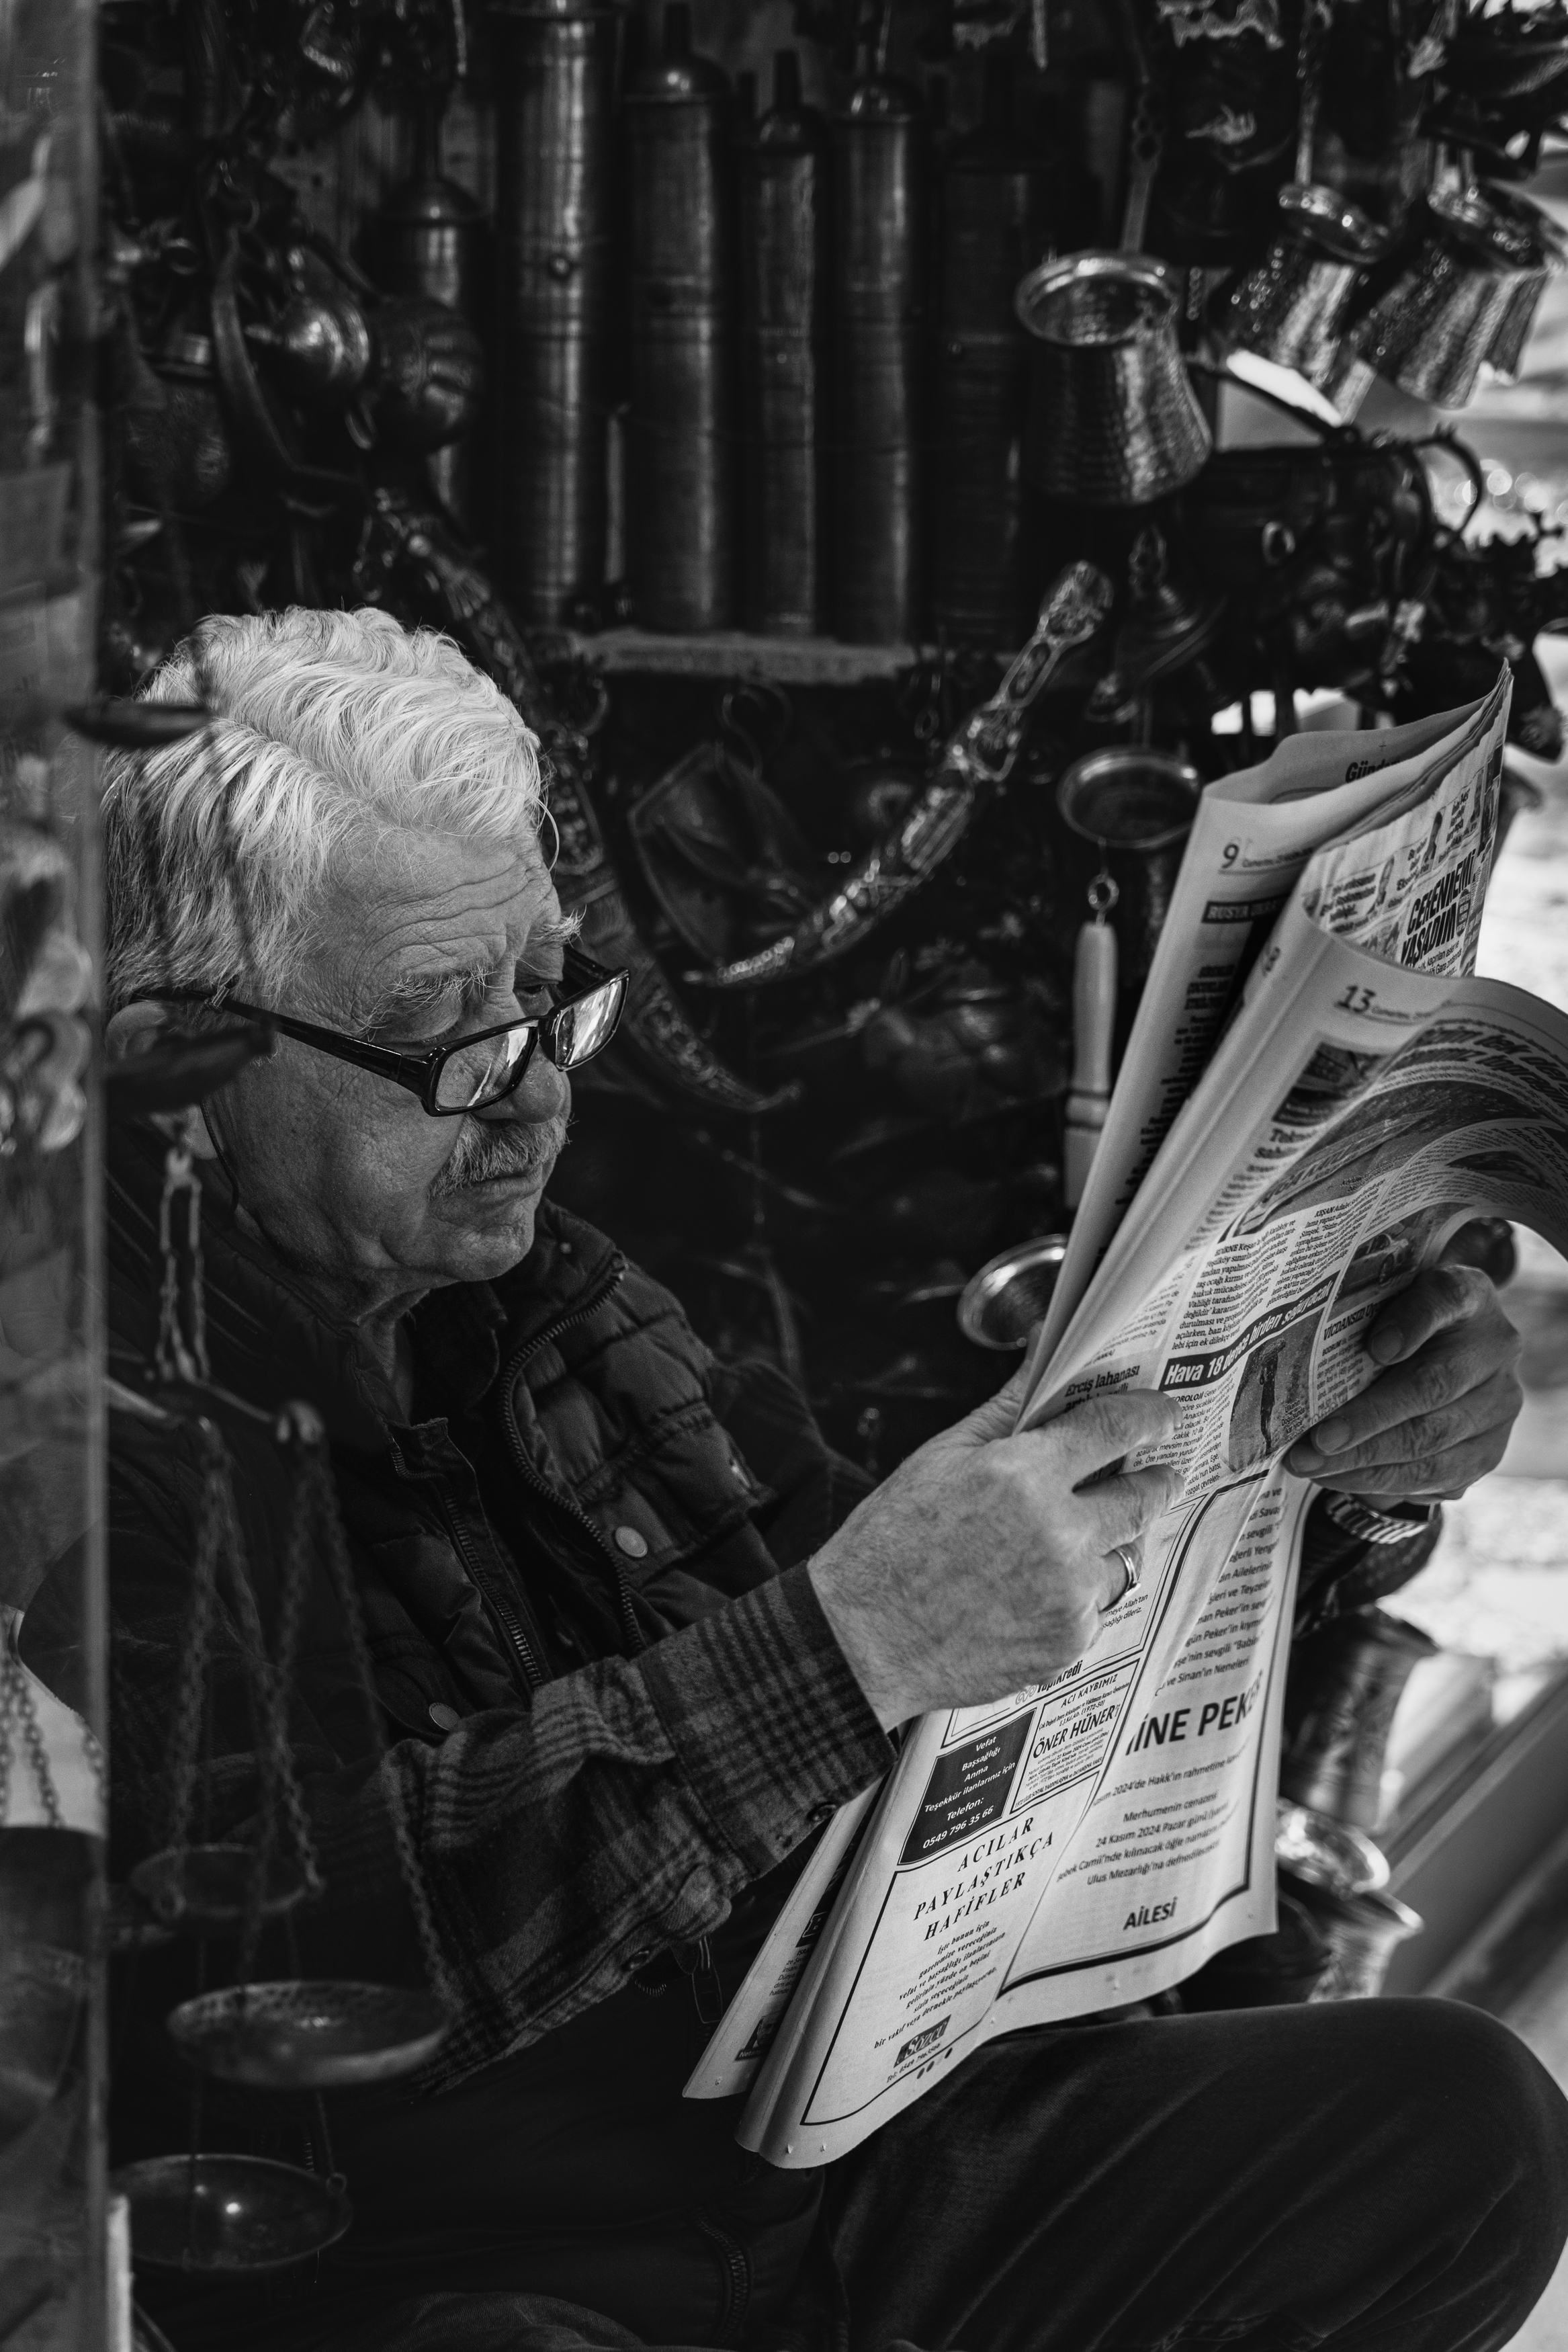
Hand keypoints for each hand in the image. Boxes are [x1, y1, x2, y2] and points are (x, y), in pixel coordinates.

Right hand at [808, 1377, 1180, 1729]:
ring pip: (1121, 1556)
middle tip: (1158, 1475)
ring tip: (1058, 1549)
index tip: (1163, 1414)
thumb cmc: (892, 1541)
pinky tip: (1028, 1596)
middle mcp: (1060, 1533)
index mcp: (1025, 1474)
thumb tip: (1044, 1356)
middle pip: (1145, 1495)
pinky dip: (1074, 1597)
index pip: (1115, 1428)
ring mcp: (1069, 1593)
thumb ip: (1005, 1410)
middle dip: (1157, 1479)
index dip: (1149, 1415)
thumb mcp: (941, 1459)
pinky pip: (1094, 1607)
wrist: (864, 1641)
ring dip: (1104, 1546)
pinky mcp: (1069, 1642)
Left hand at [1285, 1262, 1522, 1500]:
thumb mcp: (1382, 1298)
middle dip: (1365, 1422)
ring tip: (1312, 1467)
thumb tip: (1306, 1360)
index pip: (1445, 1297)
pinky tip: (1339, 1478)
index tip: (1377, 1348)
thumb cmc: (1394, 1320)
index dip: (1412, 1323)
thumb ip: (1362, 1311)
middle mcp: (1495, 1348)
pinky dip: (1383, 1483)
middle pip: (1432, 1388)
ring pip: (1433, 1443)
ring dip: (1365, 1462)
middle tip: (1312, 1444)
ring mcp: (1500, 1403)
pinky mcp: (1490, 1449)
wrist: (1443, 1351)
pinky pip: (1437, 1477)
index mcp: (1467, 1293)